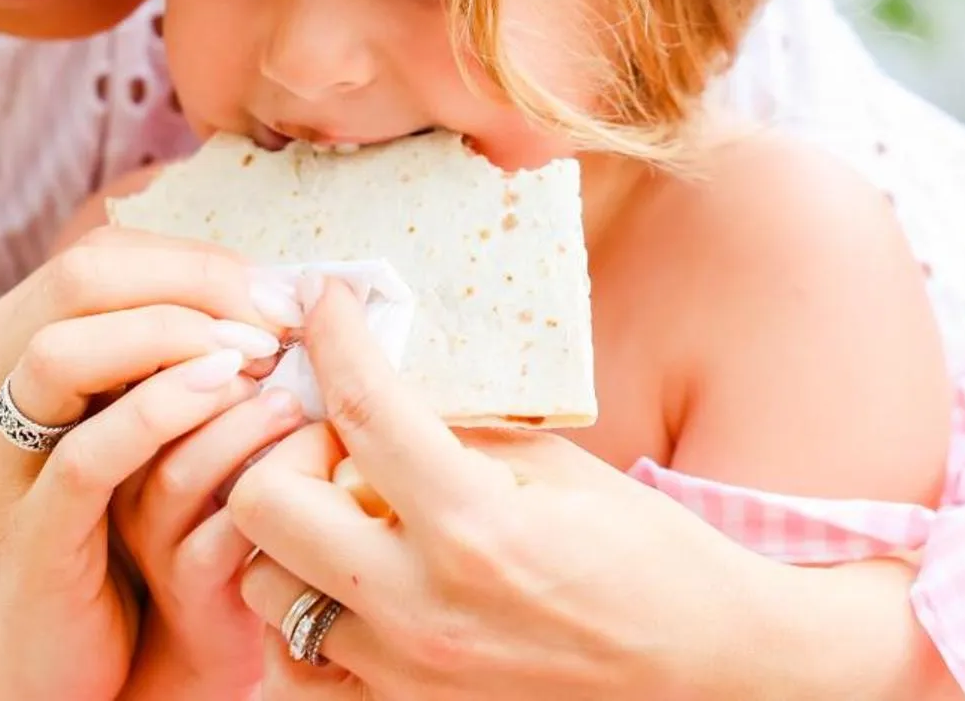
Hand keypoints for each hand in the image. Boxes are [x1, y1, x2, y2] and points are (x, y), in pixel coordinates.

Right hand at [0, 226, 296, 700]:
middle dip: (192, 281)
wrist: (38, 659)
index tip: (274, 288)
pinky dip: (160, 410)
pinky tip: (224, 393)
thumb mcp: (112, 422)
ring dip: (172, 333)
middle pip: (77, 279)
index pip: (97, 256)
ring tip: (254, 348)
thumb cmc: (99, 525)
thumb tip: (261, 289)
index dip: (193, 260)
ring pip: (61, 352)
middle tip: (274, 309)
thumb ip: (152, 355)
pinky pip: (85, 454)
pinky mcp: (27, 533)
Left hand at [224, 282, 803, 700]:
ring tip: (347, 519)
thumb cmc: (644, 558)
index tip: (324, 302)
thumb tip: (369, 384)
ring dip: (289, 540)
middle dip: (288, 451)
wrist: (702, 668)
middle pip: (264, 502)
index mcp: (476, 526)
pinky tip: (343, 591)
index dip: (332, 335)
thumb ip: (453, 431)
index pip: (362, 408)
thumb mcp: (554, 466)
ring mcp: (405, 677)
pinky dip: (302, 624)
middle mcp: (424, 608)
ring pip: (262, 589)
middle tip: (337, 442)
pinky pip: (291, 672)